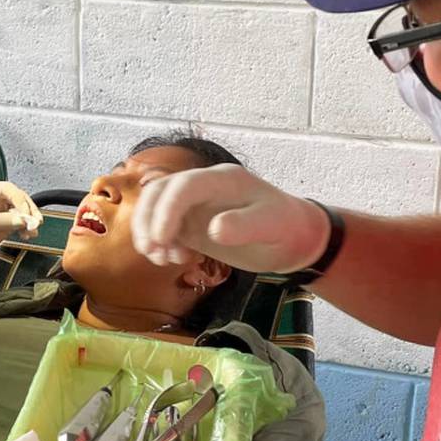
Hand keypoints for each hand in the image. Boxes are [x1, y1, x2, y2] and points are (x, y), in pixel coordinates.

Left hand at [0, 181, 42, 271]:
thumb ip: (5, 221)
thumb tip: (24, 220)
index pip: (9, 190)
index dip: (20, 201)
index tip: (26, 214)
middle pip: (20, 198)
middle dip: (29, 211)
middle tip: (34, 223)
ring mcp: (2, 208)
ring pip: (24, 210)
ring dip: (30, 221)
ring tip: (31, 231)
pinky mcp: (7, 219)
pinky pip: (22, 221)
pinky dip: (27, 228)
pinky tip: (28, 234)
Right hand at [131, 164, 329, 273]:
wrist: (292, 238)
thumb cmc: (285, 227)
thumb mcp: (272, 226)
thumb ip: (245, 226)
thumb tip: (215, 230)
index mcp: (223, 180)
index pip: (184, 185)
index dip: (167, 209)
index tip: (162, 238)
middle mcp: (203, 187)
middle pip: (160, 191)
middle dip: (148, 220)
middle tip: (153, 252)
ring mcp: (194, 204)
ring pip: (155, 207)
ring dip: (148, 232)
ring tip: (161, 260)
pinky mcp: (191, 222)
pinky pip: (163, 227)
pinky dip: (159, 243)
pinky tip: (174, 260)